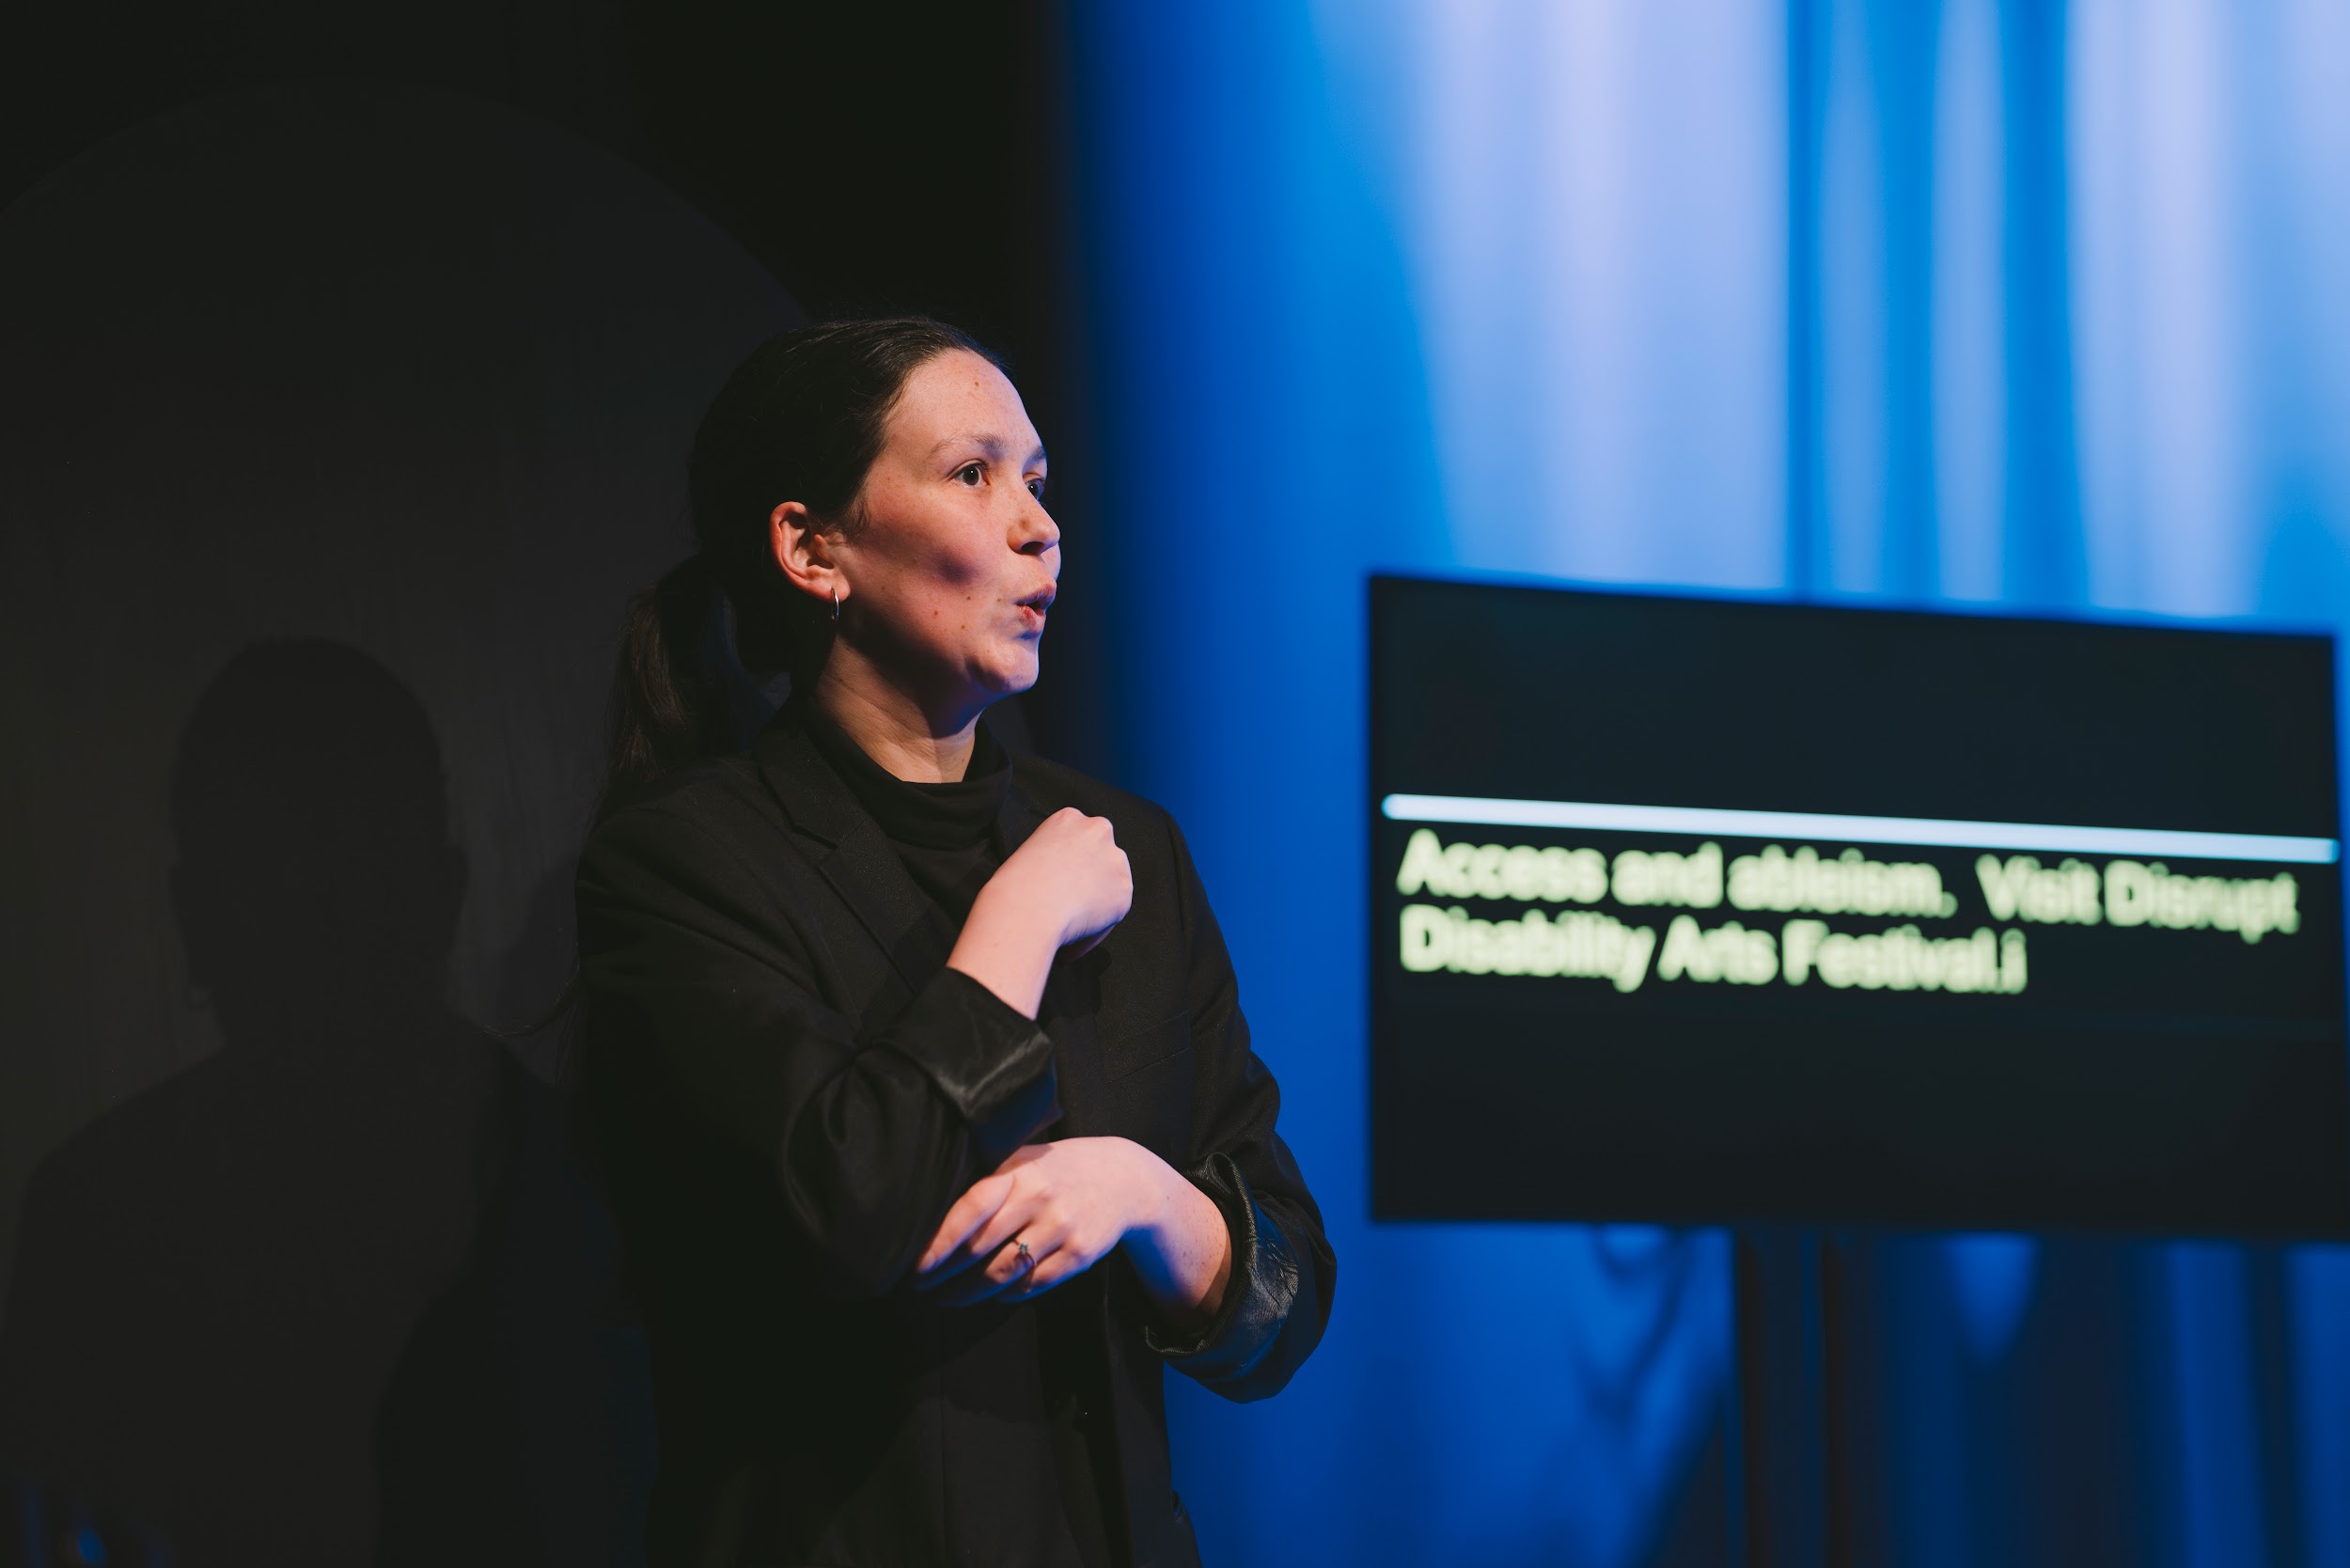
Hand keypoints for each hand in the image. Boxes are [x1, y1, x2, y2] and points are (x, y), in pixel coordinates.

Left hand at [912, 1138, 1163, 1305]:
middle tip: (921, 1286)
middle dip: (946, 1274)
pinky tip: (994, 1294)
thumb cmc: (1059, 1169)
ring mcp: (1062, 1228)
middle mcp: (1039, 1199)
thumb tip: (932, 1210)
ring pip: (1005, 1273)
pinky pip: (1034, 1284)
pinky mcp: (1080, 1254)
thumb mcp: (1025, 1160)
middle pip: (981, 1248)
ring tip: (950, 1297)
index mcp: (1018, 1173)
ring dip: (971, 1292)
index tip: (917, 1264)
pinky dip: (1009, 1293)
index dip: (940, 1241)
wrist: (1124, 1178)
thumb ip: (987, 1180)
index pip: (971, 1208)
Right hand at [947, 809, 1132, 1016]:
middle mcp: (1097, 831)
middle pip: (1100, 856)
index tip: (1061, 884)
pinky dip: (1095, 930)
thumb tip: (1066, 884)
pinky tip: (1073, 940)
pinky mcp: (1125, 890)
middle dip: (1090, 879)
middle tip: (1069, 905)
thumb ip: (1055, 859)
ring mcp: (1115, 859)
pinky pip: (1112, 914)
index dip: (1071, 865)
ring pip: (1109, 884)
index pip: (1079, 839)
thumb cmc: (1014, 888)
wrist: (1026, 910)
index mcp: (1069, 818)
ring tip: (1070, 925)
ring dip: (1096, 903)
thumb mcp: (1029, 856)